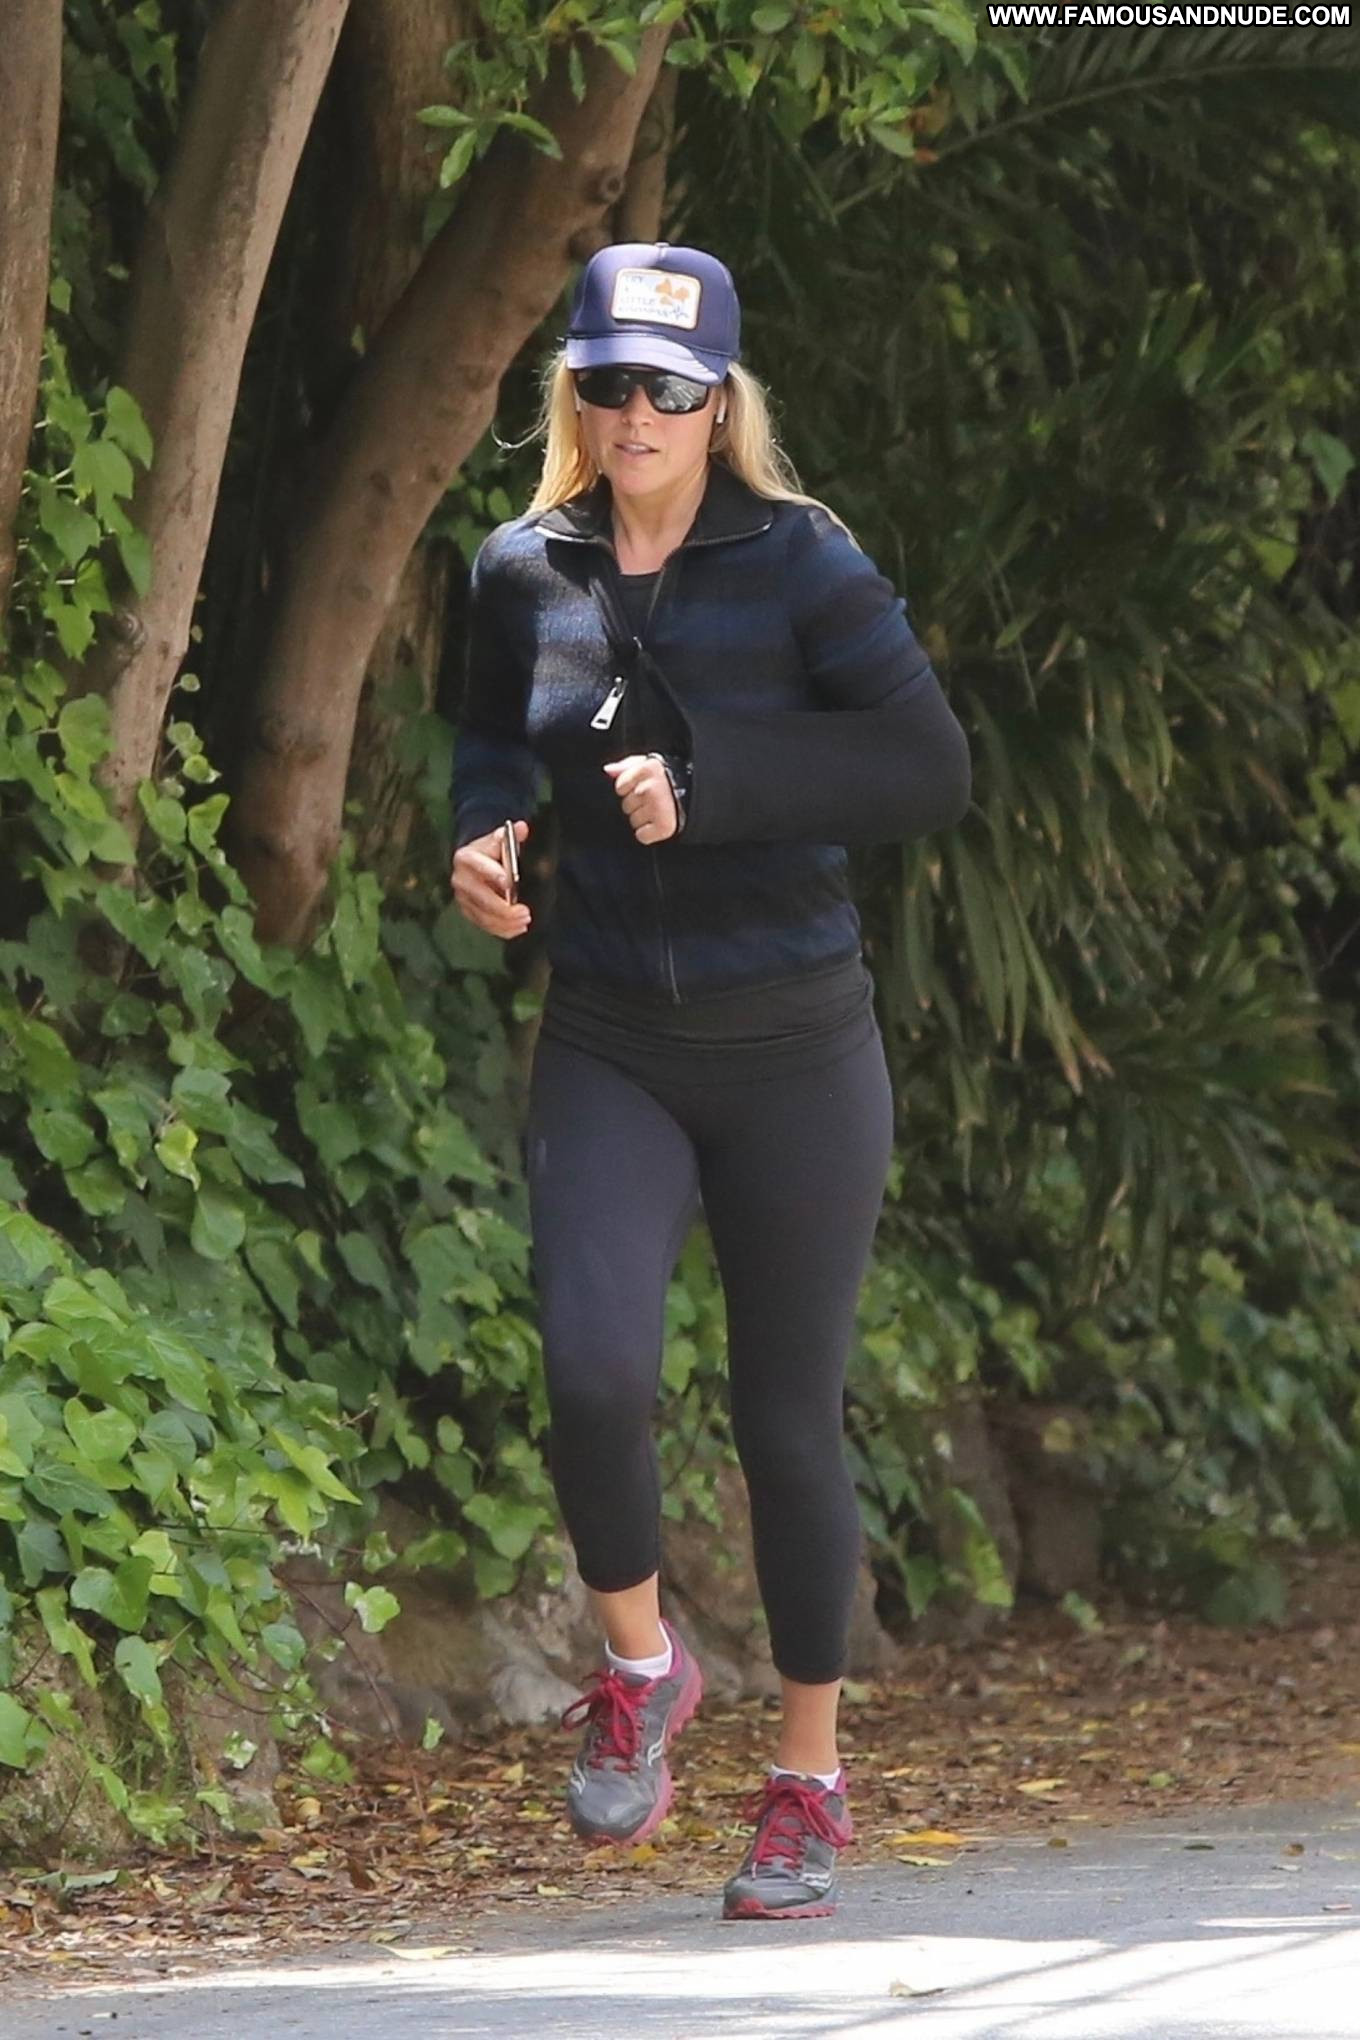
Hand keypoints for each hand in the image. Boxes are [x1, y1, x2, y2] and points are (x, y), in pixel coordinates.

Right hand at [449, 820, 531, 939]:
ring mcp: (462, 898)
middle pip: (481, 898)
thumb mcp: (499, 840)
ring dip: (505, 922)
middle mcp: (460, 879)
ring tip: (525, 921)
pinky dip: (502, 930)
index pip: (479, 866)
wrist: (475, 861)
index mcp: (466, 857)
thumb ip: (511, 836)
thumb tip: (522, 828)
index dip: (493, 874)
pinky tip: (518, 929)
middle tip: (525, 912)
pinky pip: (484, 925)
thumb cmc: (491, 850)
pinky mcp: (467, 911)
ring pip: (483, 915)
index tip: (509, 882)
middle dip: (504, 908)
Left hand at [603, 753, 680, 843]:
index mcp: (648, 769)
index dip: (629, 789)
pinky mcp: (664, 826)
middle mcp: (652, 788)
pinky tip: (658, 823)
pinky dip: (648, 834)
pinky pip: (642, 836)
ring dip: (643, 819)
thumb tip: (608, 770)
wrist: (696, 796)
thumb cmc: (669, 781)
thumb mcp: (648, 765)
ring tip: (657, 810)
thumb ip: (626, 766)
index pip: (620, 787)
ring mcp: (659, 807)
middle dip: (636, 804)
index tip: (644, 788)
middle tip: (653, 800)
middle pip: (626, 805)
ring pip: (633, 821)